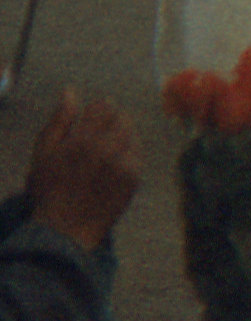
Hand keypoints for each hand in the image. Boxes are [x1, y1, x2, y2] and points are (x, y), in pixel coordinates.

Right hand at [26, 91, 138, 249]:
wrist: (66, 228)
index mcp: (83, 138)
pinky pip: (137, 153)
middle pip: (121, 117)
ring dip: (121, 137)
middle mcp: (108, 146)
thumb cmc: (49, 189)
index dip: (96, 111)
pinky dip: (128, 154)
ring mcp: (125, 161)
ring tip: (105, 154)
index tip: (89, 123)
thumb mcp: (43, 153)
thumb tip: (70, 92)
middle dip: (110, 123)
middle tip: (97, 139)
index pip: (103, 105)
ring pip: (132, 133)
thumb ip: (59, 121)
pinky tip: (113, 167)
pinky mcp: (135, 176)